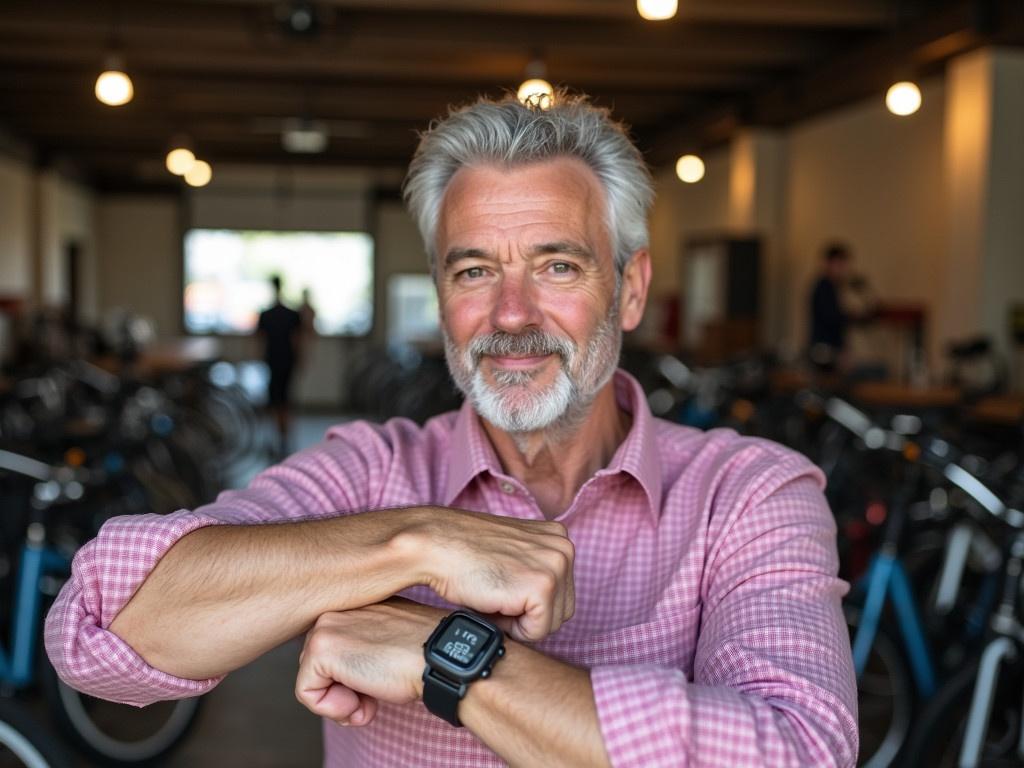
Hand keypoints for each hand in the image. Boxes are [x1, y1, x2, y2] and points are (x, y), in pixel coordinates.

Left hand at [295, 599, 442, 726]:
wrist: (442, 657)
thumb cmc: (428, 652)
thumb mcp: (393, 639)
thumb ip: (367, 645)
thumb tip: (349, 672)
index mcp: (356, 604)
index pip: (334, 649)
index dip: (355, 676)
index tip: (383, 679)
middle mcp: (337, 609)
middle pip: (319, 666)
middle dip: (346, 689)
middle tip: (378, 692)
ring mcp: (325, 626)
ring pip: (312, 680)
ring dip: (342, 701)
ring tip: (372, 699)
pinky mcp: (321, 649)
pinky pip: (307, 693)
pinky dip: (333, 710)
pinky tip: (363, 703)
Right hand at [400, 508, 574, 641]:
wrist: (437, 546)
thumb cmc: (466, 554)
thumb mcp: (513, 554)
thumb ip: (535, 569)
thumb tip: (544, 604)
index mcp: (558, 536)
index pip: (561, 592)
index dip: (530, 603)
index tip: (505, 589)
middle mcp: (564, 547)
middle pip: (561, 610)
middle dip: (529, 614)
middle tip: (497, 596)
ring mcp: (557, 565)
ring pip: (551, 623)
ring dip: (521, 622)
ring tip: (495, 598)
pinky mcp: (543, 586)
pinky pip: (537, 631)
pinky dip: (513, 630)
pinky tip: (494, 604)